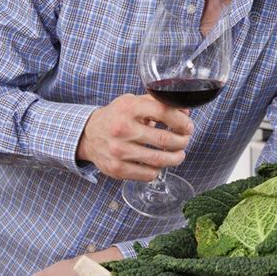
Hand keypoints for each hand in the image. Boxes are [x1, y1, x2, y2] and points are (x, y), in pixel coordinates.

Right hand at [77, 93, 193, 181]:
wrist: (88, 134)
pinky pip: (148, 174)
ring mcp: (119, 150)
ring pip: (159, 160)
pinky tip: (159, 164)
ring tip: (179, 154)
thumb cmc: (116, 117)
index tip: (188, 126)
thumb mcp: (133, 102)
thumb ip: (158, 103)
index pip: (163, 111)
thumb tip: (185, 111)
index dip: (181, 120)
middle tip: (185, 140)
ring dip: (175, 158)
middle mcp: (122, 129)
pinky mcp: (117, 169)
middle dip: (182, 141)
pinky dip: (158, 170)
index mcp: (128, 108)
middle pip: (164, 139)